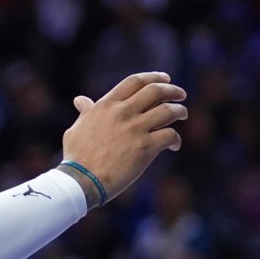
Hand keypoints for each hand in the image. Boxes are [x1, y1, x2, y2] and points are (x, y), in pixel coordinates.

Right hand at [64, 71, 187, 198]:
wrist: (81, 180)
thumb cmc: (77, 157)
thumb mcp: (76, 128)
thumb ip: (85, 112)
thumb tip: (80, 100)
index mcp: (106, 105)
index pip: (135, 81)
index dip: (153, 77)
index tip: (165, 79)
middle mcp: (123, 112)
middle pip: (156, 91)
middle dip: (173, 90)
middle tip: (181, 94)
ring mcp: (135, 129)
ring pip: (168, 111)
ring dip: (179, 111)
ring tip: (182, 114)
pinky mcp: (145, 147)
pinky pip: (170, 135)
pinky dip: (176, 139)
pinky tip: (174, 145)